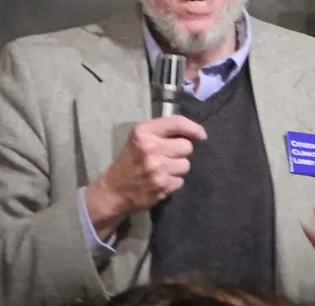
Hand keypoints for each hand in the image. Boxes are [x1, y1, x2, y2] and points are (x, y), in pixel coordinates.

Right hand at [85, 115, 206, 237]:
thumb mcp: (140, 139)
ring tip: (164, 169)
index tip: (201, 135)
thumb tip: (194, 133)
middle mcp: (150, 148)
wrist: (113, 191)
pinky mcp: (161, 186)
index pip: (177, 123)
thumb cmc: (130, 160)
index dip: (193, 128)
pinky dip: (173, 181)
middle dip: (181, 151)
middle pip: (186, 146)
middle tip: (169, 156)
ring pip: (186, 165)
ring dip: (178, 168)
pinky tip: (161, 180)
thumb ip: (163, 132)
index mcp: (144, 132)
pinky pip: (180, 181)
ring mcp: (157, 169)